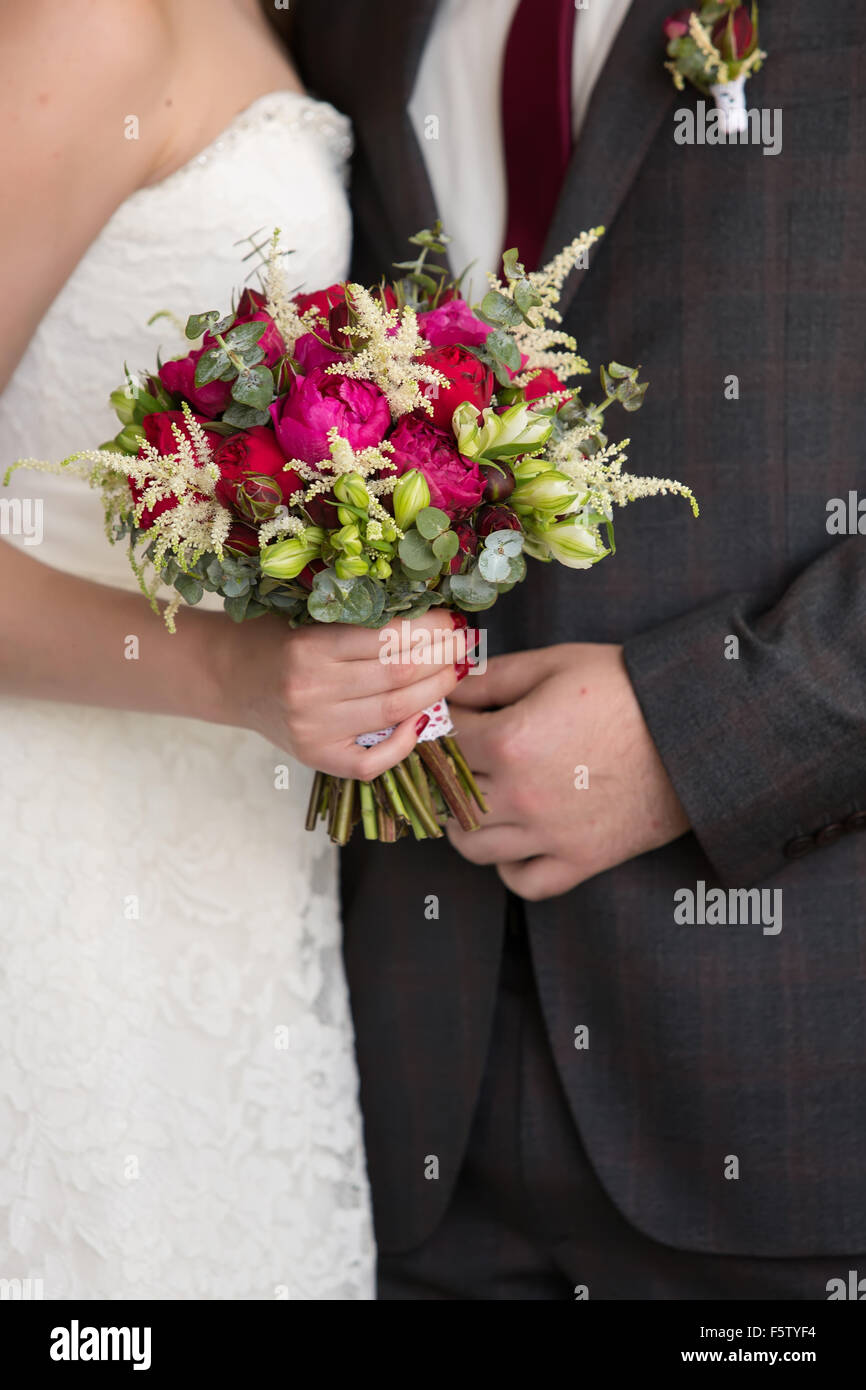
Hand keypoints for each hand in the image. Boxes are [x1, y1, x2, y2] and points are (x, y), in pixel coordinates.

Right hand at [221, 611, 465, 777]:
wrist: (230, 677)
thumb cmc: (277, 639)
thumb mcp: (311, 618)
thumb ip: (361, 624)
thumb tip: (435, 623)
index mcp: (309, 647)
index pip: (389, 636)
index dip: (432, 627)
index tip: (454, 619)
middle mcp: (311, 690)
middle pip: (400, 675)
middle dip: (443, 657)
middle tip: (465, 644)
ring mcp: (314, 729)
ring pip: (396, 711)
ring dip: (436, 690)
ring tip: (454, 672)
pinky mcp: (316, 758)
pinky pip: (373, 761)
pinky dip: (405, 741)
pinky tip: (422, 719)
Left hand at [446, 642, 689, 899]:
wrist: (698, 729)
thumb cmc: (628, 688)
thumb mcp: (555, 663)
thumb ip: (491, 676)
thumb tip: (446, 686)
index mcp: (510, 741)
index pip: (441, 740)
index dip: (436, 724)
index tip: (446, 716)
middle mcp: (521, 795)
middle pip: (447, 795)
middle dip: (442, 772)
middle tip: (453, 756)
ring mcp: (549, 835)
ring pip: (472, 846)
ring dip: (462, 822)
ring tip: (475, 798)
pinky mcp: (581, 861)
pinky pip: (522, 882)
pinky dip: (508, 866)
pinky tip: (515, 838)